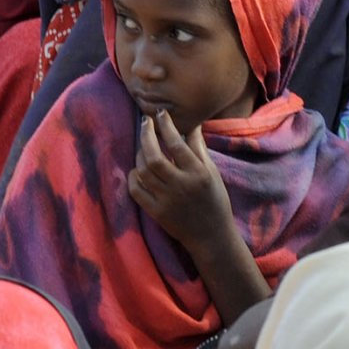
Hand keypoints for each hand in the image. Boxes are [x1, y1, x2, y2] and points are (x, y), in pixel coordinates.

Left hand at [128, 111, 233, 248]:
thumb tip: (191, 124)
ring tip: (144, 144)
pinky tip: (138, 168)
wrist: (211, 235)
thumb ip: (199, 148)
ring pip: (144, 171)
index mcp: (198, 173)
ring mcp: (166, 200)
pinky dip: (134, 176)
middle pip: (154, 157)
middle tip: (146, 122)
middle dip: (147, 135)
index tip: (160, 113)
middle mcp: (181, 185)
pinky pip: (137, 191)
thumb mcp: (212, 172)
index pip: (177, 144)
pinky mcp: (156, 212)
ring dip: (140, 153)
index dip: (166, 126)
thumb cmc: (214, 199)